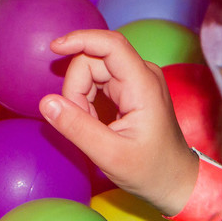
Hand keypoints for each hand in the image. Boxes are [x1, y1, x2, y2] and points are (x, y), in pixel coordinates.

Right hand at [39, 29, 199, 216]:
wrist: (175, 180)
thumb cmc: (150, 170)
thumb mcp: (110, 155)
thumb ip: (77, 128)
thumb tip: (46, 102)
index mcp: (142, 86)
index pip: (111, 45)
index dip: (81, 40)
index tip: (54, 48)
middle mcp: (141, 74)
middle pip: (93, 61)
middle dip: (76, 89)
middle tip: (78, 123)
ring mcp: (135, 79)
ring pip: (91, 71)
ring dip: (80, 97)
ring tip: (92, 127)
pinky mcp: (129, 87)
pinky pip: (96, 81)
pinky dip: (86, 100)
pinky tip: (95, 123)